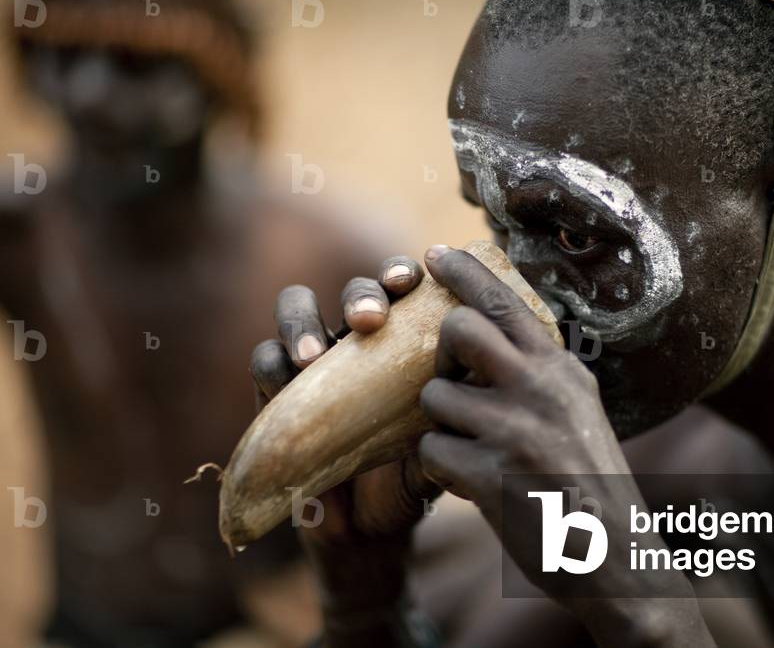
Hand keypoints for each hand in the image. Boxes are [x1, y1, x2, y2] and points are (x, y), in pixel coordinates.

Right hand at [248, 256, 440, 642]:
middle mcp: (356, 340)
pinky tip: (285, 376)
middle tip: (369, 319)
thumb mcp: (441, 442)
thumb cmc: (411, 473)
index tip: (411, 284)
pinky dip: (271, 362)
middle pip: (352, 289)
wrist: (369, 529)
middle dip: (359, 293)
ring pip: (296, 308)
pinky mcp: (276, 393)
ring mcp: (313, 362)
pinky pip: (264, 361)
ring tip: (313, 354)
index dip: (401, 273)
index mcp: (401, 338)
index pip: (400, 286)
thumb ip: (457, 412)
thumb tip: (481, 380)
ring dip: (302, 320)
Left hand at [414, 245, 713, 646]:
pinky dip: (441, 470)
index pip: (505, 302)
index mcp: (562, 370)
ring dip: (443, 425)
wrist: (616, 558)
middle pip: (458, 330)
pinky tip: (473, 485)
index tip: (434, 255)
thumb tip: (492, 336)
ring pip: (435, 397)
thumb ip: (541, 373)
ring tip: (474, 450)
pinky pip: (431, 452)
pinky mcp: (491, 477)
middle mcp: (541, 389)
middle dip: (441, 356)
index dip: (464, 272)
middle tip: (454, 384)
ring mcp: (515, 431)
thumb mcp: (580, 409)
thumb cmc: (590, 483)